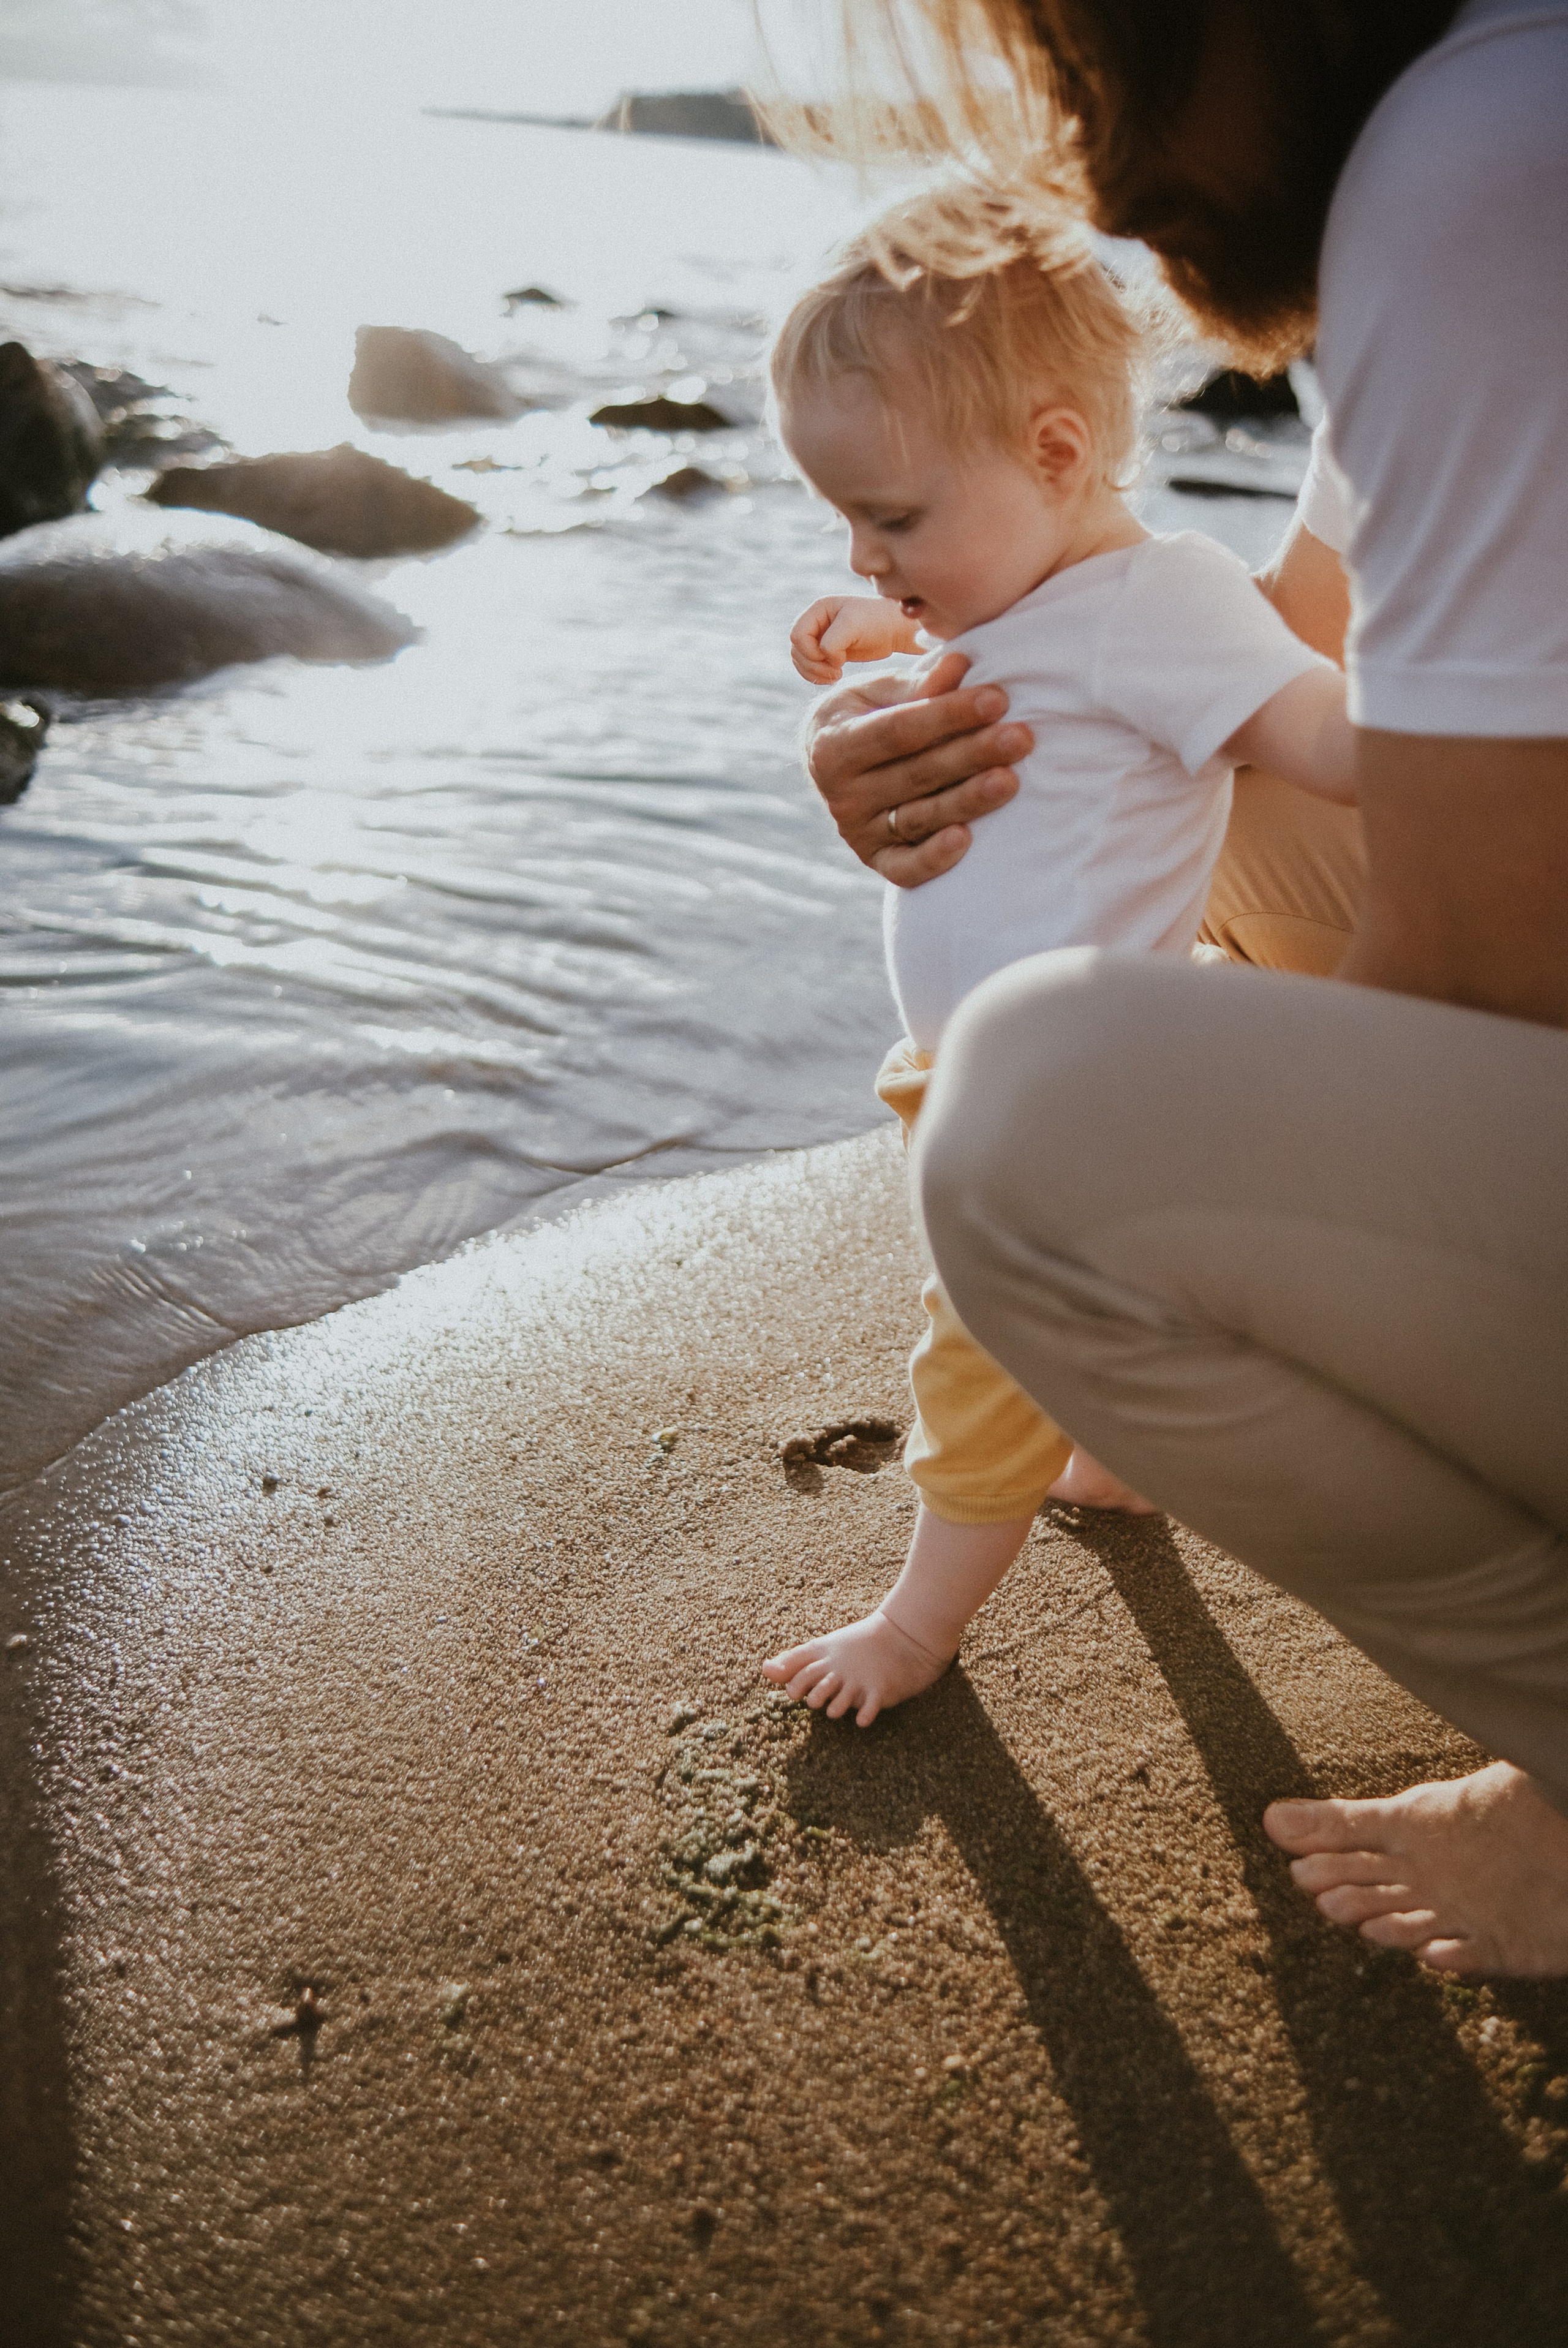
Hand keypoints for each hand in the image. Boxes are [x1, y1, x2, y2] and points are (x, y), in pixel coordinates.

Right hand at [790, 594, 923, 683]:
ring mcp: (820, 638)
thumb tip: (824, 659)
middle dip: (813, 665)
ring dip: (814, 673)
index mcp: (818, 610)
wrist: (894, 630)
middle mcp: (815, 623)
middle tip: (836, 671)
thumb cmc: (876, 622)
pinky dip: (818, 676)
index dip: (811, 651)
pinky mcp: (827, 653)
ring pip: (800, 661)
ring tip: (836, 675)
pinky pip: (810, 668)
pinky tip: (835, 677)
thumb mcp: (853, 626)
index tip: (837, 657)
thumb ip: (832, 642)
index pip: (797, 635)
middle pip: (796, 650)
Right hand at [805, 650, 1031, 887]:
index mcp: (834, 745)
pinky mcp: (877, 861)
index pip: (898, 731)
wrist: (831, 766)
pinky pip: (906, 869)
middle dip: (972, 755)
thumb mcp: (878, 693)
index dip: (948, 715)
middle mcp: (841, 795)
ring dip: (968, 801)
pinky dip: (934, 859)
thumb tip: (960, 665)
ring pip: (919, 818)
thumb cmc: (868, 716)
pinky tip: (966, 840)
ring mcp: (858, 833)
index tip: (998, 698)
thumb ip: (916, 685)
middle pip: (916, 774)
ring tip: (1011, 780)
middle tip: (1021, 738)